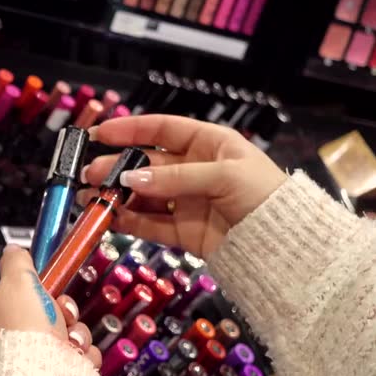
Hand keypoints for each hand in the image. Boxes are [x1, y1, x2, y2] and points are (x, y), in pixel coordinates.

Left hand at [0, 245, 100, 365]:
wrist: (40, 374)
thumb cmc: (22, 327)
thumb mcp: (16, 279)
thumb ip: (16, 261)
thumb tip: (12, 249)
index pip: (20, 292)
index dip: (39, 288)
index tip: (48, 287)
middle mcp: (12, 337)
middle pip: (50, 311)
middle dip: (64, 309)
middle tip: (61, 313)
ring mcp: (34, 357)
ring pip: (69, 331)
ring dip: (77, 332)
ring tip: (69, 340)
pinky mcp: (55, 374)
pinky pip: (79, 354)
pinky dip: (82, 353)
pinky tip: (75, 356)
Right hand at [78, 115, 286, 257]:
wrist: (284, 245)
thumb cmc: (264, 196)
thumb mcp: (223, 175)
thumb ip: (174, 178)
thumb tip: (129, 180)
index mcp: (208, 145)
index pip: (162, 129)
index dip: (130, 129)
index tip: (100, 133)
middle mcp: (193, 170)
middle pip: (146, 164)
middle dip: (116, 167)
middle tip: (91, 174)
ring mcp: (186, 201)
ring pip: (142, 195)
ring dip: (116, 196)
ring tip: (91, 198)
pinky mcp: (182, 231)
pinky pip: (148, 223)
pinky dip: (127, 221)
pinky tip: (108, 217)